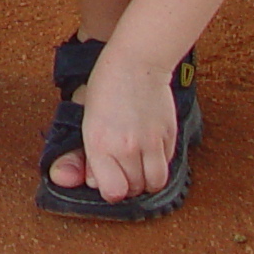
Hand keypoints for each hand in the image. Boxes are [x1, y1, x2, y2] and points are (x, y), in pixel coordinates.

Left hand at [54, 47, 180, 204]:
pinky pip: (168, 164)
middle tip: (123, 168)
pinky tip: (150, 148)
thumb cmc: (105, 87)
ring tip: (138, 164)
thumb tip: (92, 182)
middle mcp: (126, 146)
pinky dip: (160, 162)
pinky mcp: (169, 135)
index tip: (109, 179)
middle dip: (128, 184)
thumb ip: (86, 154)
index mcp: (99, 143)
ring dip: (147, 179)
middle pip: (134, 189)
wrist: (136, 62)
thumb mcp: (85, 119)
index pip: (113, 191)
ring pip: (156, 183)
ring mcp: (150, 142)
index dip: (111, 189)